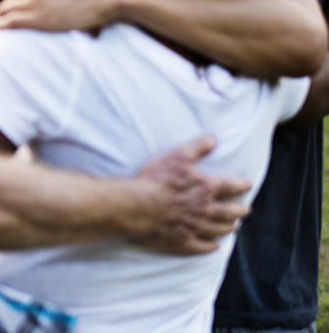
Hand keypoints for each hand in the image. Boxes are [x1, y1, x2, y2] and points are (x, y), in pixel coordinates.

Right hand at [130, 136, 250, 253]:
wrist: (137, 206)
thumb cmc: (155, 180)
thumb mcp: (176, 157)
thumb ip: (196, 147)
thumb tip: (214, 139)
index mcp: (206, 188)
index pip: (231, 186)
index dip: (241, 185)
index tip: (248, 185)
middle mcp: (206, 210)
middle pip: (230, 211)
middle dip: (240, 210)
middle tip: (245, 210)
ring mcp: (195, 228)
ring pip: (219, 229)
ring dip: (228, 227)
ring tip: (234, 227)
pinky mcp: (183, 242)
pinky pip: (202, 246)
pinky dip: (210, 246)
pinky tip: (214, 246)